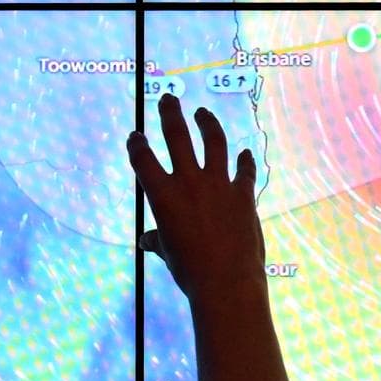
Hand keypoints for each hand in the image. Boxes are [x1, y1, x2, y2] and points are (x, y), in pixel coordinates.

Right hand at [126, 94, 265, 301]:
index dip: (137, 144)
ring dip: (208, 124)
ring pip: (214, 142)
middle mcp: (189, 182)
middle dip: (170, 114)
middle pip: (178, 136)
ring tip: (203, 113)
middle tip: (168, 99)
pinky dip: (244, 160)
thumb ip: (156, 240)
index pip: (143, 159)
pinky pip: (244, 170)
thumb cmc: (189, 270)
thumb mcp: (167, 253)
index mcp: (163, 195)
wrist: (226, 282)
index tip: (136, 136)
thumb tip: (146, 240)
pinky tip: (244, 152)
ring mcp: (219, 184)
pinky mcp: (243, 194)